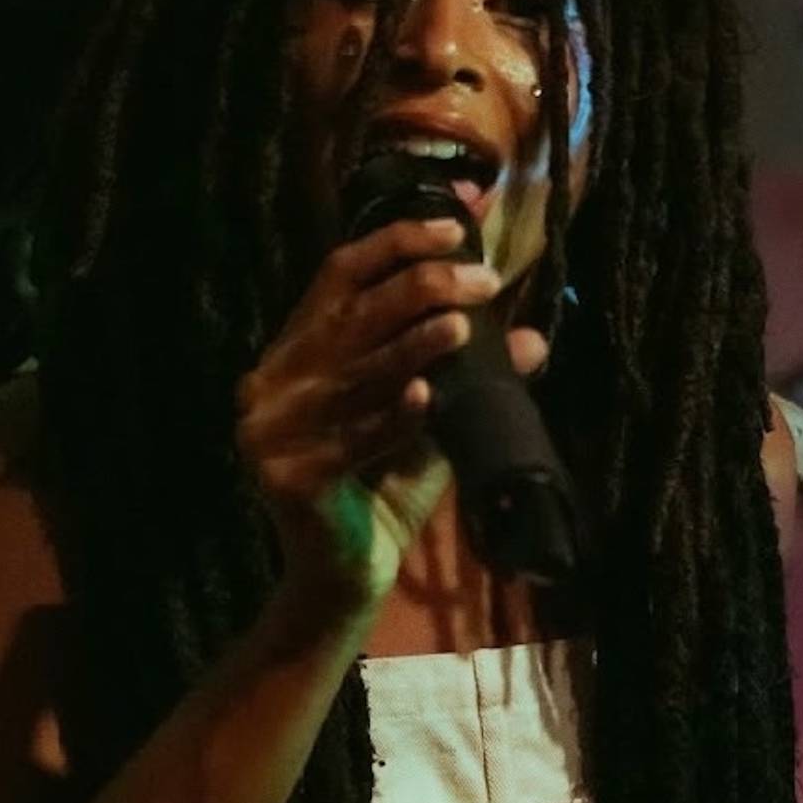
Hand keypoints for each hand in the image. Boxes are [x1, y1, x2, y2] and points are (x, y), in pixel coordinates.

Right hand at [235, 215, 548, 613]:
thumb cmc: (385, 489)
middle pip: (349, 316)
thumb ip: (466, 376)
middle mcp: (270, 382)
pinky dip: (390, 419)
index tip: (457, 227)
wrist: (347, 575)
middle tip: (481, 282)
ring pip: (351, 376)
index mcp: (295, 353)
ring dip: (410, 347)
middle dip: (418, 289)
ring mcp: (268, 431)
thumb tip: (534, 339)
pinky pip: (349, 441)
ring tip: (461, 326)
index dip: (396, 243)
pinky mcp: (285, 477)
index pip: (339, 275)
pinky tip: (424, 398)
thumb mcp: (432, 418)